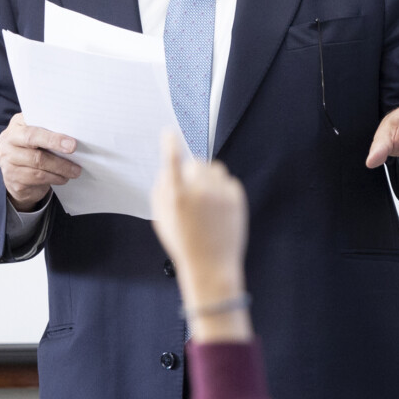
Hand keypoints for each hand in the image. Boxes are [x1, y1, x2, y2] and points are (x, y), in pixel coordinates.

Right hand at [0, 112, 80, 210]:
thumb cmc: (34, 150)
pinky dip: (54, 178)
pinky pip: (36, 178)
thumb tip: (73, 135)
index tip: (72, 143)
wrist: (17, 176)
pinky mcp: (12, 178)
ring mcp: (7, 161)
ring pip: (37, 163)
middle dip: (55, 145)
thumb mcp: (39, 137)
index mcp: (17, 126)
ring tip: (75, 170)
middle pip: (32, 141)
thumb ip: (50, 132)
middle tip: (74, 151)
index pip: (32, 127)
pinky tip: (63, 178)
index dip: (52, 136)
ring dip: (60, 167)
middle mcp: (8, 141)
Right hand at [150, 131, 250, 340]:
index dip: (170, 143)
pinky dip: (222, 189)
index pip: (172, 160)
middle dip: (192, 172)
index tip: (169, 133)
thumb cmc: (183, 242)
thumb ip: (161, 190)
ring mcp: (221, 193)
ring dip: (208, 177)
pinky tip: (217, 208)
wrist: (211, 265)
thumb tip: (168, 168)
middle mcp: (199, 191)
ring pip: (214, 168)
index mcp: (177, 195)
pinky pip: (228, 180)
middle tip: (191, 191)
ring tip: (204, 201)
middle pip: (196, 162)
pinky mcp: (237, 198)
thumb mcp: (161, 218)